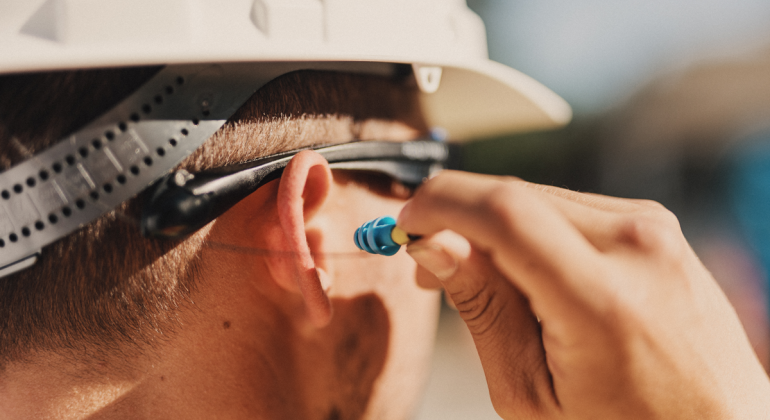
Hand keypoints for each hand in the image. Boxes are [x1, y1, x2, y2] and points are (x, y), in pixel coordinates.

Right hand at [398, 171, 769, 418]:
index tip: (406, 224)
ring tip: (479, 278)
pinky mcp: (656, 224)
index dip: (439, 204)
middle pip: (515, 196)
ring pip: (538, 197)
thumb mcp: (531, 391)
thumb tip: (434, 247)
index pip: (503, 211)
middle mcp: (636, 246)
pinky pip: (569, 207)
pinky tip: (524, 269)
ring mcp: (654, 228)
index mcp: (603, 301)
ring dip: (493, 225)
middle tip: (430, 263)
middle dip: (458, 218)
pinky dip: (531, 228)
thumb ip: (482, 309)